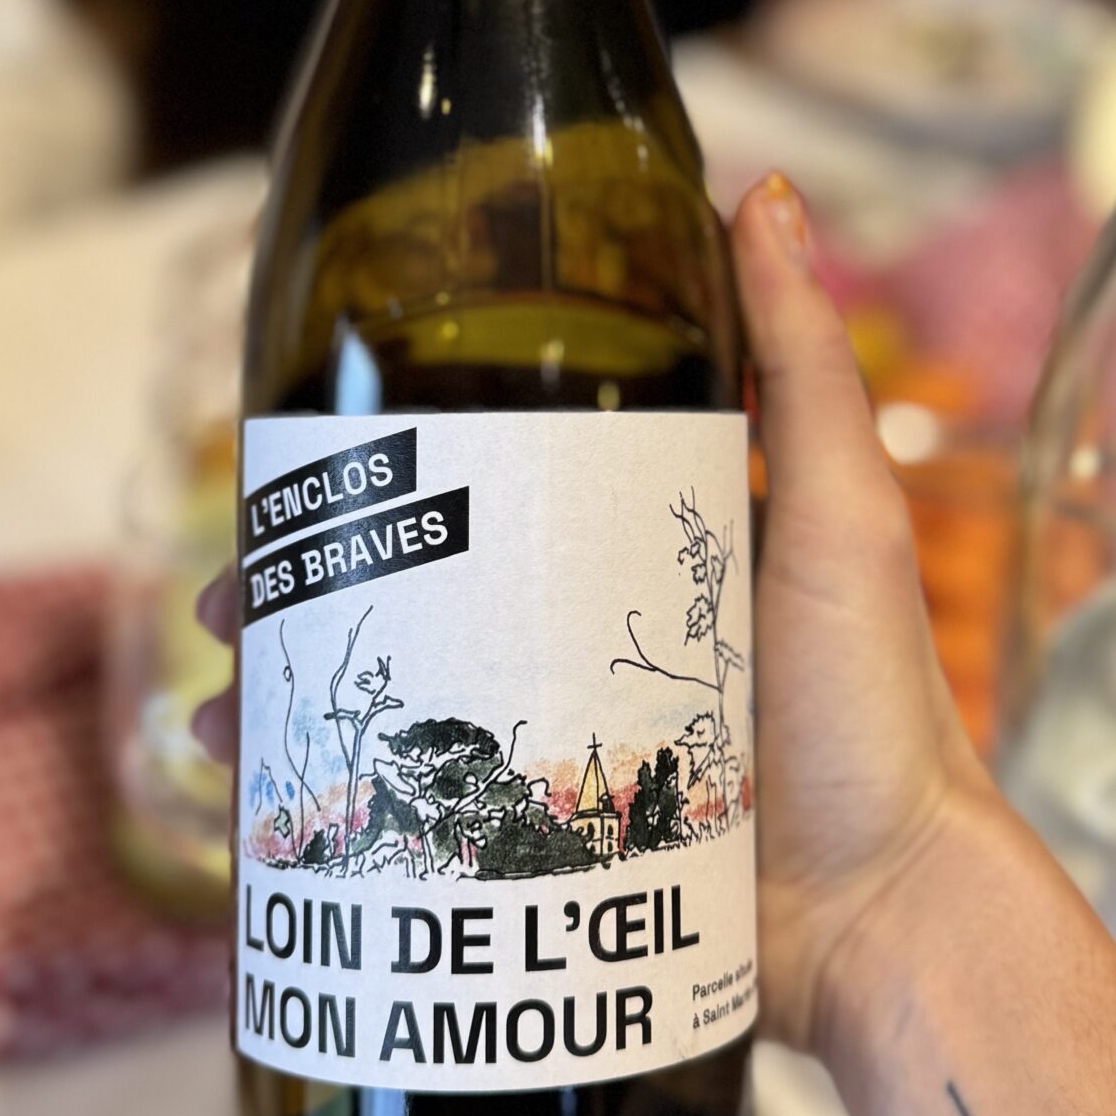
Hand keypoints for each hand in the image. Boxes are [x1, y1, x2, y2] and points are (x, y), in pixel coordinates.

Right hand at [193, 170, 999, 1060]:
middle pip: (418, 596)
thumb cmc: (878, 709)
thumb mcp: (841, 516)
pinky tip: (257, 810)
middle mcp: (591, 638)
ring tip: (222, 714)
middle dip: (304, 597)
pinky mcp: (544, 848)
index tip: (301, 465)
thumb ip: (804, 367)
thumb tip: (766, 193)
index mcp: (646, 547)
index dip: (388, 474)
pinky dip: (328, 808)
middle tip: (225, 603)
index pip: (493, 484)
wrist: (894, 922)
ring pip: (396, 706)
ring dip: (292, 701)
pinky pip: (414, 817)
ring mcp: (560, 746)